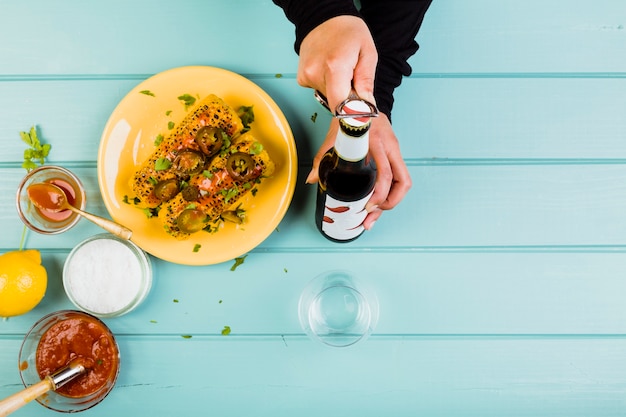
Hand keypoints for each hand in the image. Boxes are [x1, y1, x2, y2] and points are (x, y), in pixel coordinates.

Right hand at [297, 15, 377, 111]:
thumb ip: (366, 82)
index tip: (360, 116)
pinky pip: (319, 90)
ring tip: (340, 69)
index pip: (341, 106)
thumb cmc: (348, 31)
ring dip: (337, 89)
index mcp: (335, 66)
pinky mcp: (301, 78)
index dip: (352, 114)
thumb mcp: (368, 53)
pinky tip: (328, 69)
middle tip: (353, 80)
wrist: (324, 17)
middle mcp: (316, 72)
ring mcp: (306, 76)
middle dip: (348, 98)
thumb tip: (365, 107)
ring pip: (328, 97)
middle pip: (336, 102)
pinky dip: (327, 84)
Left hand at [306, 113, 411, 229]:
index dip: (379, 195)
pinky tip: (378, 202)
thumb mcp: (334, 136)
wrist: (361, 101)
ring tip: (374, 214)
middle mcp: (390, 148)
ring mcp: (396, 151)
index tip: (367, 206)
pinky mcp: (395, 155)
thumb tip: (311, 179)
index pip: (386, 174)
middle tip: (371, 216)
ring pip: (404, 182)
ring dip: (392, 201)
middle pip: (403, 182)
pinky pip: (399, 177)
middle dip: (389, 204)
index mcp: (376, 143)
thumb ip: (321, 158)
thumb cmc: (348, 118)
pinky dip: (391, 193)